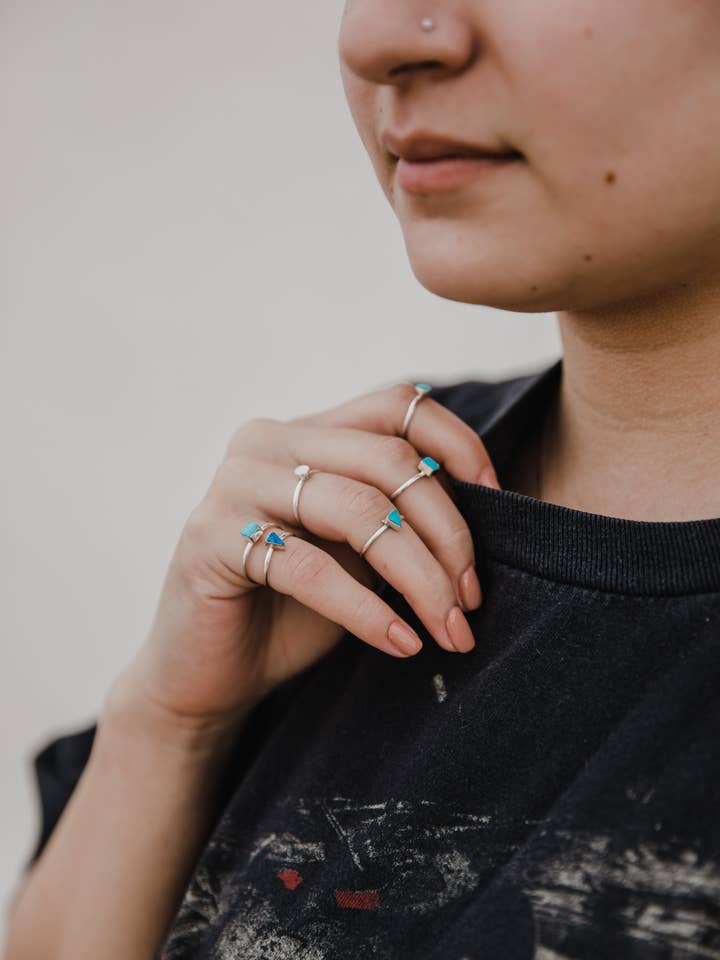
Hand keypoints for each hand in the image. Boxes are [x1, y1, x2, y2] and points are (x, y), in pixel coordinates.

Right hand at [111, 382, 499, 731]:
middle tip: (470, 601)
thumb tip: (485, 503)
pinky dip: (367, 611)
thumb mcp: (360, 553)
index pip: (396, 404)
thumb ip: (401, 517)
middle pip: (389, 461)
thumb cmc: (293, 610)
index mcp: (307, 431)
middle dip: (448, 535)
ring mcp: (235, 484)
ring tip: (449, 630)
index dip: (459, 444)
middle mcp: (268, 441)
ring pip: (359, 511)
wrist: (210, 672)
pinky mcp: (211, 538)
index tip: (499, 502)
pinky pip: (310, 568)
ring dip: (420, 578)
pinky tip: (401, 644)